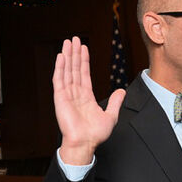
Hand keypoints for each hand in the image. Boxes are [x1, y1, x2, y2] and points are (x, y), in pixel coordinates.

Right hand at [53, 37, 124, 165]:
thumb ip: (115, 102)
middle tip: (75, 39)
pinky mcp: (60, 97)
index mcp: (86, 97)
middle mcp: (75, 93)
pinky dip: (61, 67)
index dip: (84, 61)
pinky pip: (60, 79)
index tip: (84, 48)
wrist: (86, 142)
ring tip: (68, 42)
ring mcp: (67, 94)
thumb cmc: (96, 133)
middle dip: (75, 54)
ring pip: (67, 71)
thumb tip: (121, 91)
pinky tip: (61, 56)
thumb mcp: (111, 115)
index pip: (84, 74)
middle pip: (75, 69)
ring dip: (68, 56)